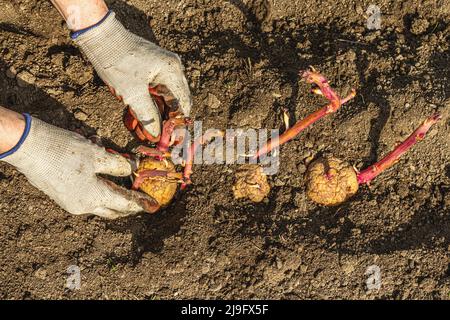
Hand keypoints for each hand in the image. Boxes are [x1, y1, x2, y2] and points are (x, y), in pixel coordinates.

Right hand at [1, 115, 158, 218]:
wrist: (27, 147)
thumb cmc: (63, 150)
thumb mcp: (97, 155)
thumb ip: (118, 165)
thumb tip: (132, 168)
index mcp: (94, 198)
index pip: (125, 203)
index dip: (141, 202)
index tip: (153, 205)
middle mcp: (82, 205)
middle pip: (112, 209)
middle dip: (127, 205)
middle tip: (139, 199)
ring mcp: (69, 201)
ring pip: (98, 200)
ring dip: (111, 191)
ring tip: (121, 179)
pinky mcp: (61, 194)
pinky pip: (85, 192)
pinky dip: (96, 184)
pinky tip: (98, 167)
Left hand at [74, 11, 191, 140]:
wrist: (99, 38)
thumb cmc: (117, 62)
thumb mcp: (132, 94)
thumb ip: (148, 117)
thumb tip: (157, 137)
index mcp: (172, 73)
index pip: (182, 105)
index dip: (175, 125)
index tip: (167, 141)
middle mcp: (172, 70)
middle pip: (175, 104)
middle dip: (164, 122)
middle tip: (153, 139)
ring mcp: (162, 70)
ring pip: (163, 100)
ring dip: (153, 116)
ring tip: (140, 131)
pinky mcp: (151, 71)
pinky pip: (154, 94)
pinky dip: (146, 106)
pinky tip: (135, 119)